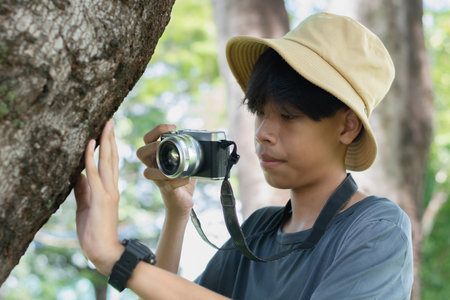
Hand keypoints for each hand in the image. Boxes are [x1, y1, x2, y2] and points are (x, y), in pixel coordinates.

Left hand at [74, 119, 123, 275]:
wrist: (103, 250)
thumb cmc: (94, 231)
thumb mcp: (85, 206)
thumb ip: (83, 189)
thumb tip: (78, 174)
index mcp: (110, 189)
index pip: (110, 163)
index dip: (109, 146)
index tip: (107, 131)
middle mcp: (112, 187)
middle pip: (112, 157)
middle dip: (110, 138)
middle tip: (109, 120)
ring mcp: (108, 191)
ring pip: (107, 161)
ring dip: (105, 141)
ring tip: (105, 125)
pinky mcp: (102, 197)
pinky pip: (95, 173)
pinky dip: (92, 157)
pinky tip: (91, 144)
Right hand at [136, 124, 195, 217]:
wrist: (184, 202)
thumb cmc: (183, 179)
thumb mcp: (188, 161)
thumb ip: (190, 148)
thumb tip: (203, 132)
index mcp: (157, 156)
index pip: (147, 140)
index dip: (157, 131)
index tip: (173, 127)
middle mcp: (154, 167)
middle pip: (140, 153)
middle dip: (150, 146)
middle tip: (162, 145)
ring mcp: (158, 179)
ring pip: (148, 173)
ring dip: (160, 168)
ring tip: (173, 165)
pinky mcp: (167, 190)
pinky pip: (168, 184)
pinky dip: (179, 180)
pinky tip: (187, 178)